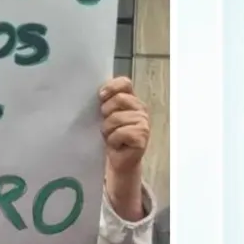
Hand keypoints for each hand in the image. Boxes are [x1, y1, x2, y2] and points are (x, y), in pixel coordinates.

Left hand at [100, 77, 149, 219]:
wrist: (118, 160)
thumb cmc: (111, 136)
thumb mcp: (106, 116)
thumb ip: (106, 101)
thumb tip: (99, 93)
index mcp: (132, 100)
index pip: (125, 83)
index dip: (112, 87)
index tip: (101, 97)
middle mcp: (141, 109)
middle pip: (119, 100)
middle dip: (107, 113)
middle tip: (107, 126)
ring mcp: (144, 123)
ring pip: (117, 118)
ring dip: (108, 130)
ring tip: (111, 137)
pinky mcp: (142, 137)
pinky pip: (121, 133)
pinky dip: (114, 140)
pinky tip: (117, 145)